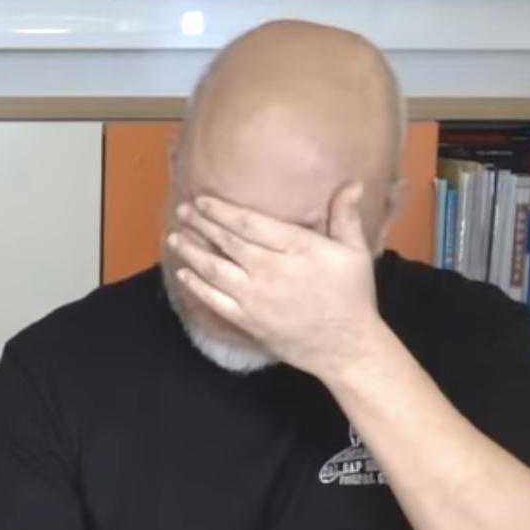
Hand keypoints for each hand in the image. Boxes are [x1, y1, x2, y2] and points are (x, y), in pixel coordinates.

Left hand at [165, 182, 387, 381]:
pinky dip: (196, 286)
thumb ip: (345, 216)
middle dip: (201, 225)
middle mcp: (271, 270)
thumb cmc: (351, 296)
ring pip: (215, 270)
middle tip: (182, 211)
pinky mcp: (248, 321)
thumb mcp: (354, 252)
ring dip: (192, 252)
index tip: (202, 200)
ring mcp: (256, 298)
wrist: (345, 346)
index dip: (222, 210)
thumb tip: (352, 183)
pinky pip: (214, 301)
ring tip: (175, 238)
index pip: (251, 223)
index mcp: (297, 249)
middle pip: (228, 242)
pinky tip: (183, 273)